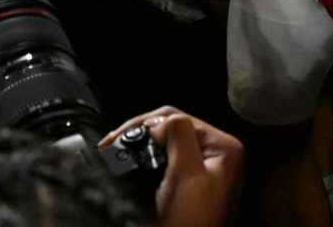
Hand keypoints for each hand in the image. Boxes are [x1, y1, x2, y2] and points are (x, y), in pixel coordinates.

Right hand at [100, 107, 244, 226]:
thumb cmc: (191, 226)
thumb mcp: (188, 176)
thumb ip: (179, 137)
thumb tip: (159, 122)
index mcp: (222, 148)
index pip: (176, 117)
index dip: (145, 126)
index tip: (119, 139)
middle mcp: (215, 155)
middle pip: (168, 128)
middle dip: (137, 133)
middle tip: (110, 145)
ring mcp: (200, 169)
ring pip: (161, 143)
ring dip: (137, 144)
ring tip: (113, 152)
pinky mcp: (185, 183)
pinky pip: (160, 159)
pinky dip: (141, 158)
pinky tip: (126, 163)